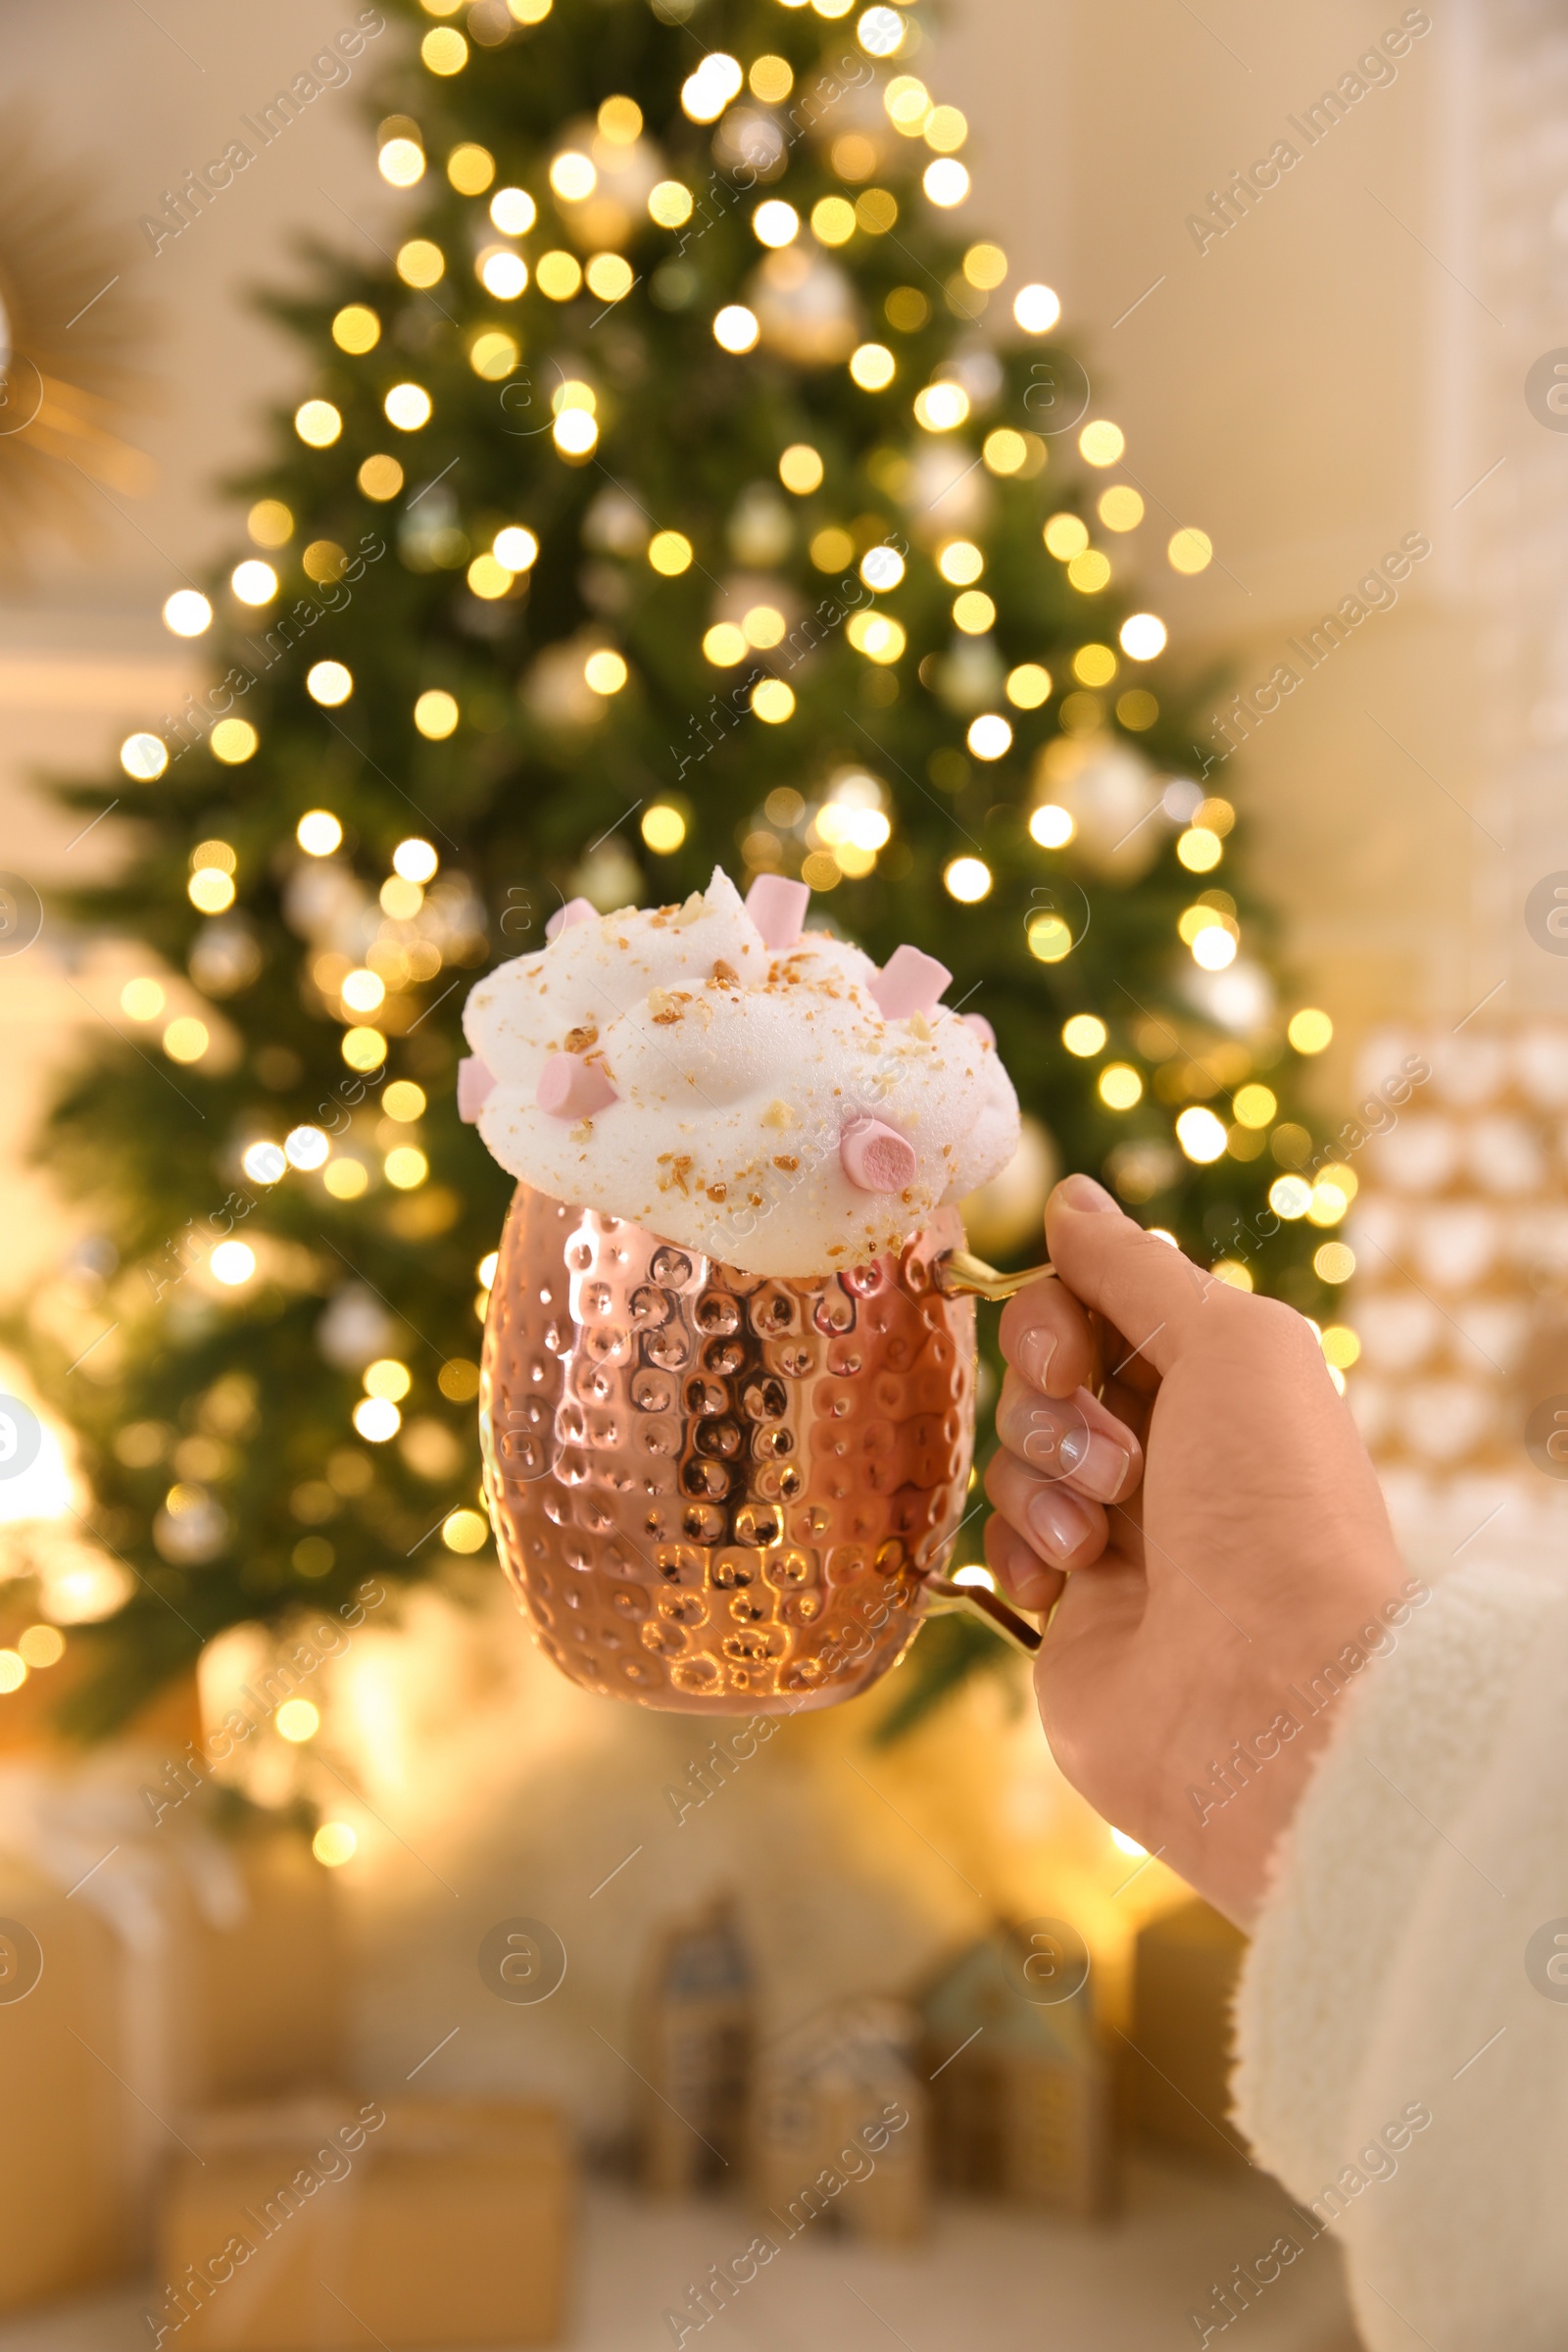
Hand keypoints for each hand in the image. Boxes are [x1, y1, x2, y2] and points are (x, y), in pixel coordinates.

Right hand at [984, 1173, 1410, 1925]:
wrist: (1265, 1694)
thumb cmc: (1271, 1506)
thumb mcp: (1229, 1342)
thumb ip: (1135, 1267)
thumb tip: (1072, 1199)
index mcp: (1220, 1378)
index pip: (1095, 1302)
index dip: (1057, 1315)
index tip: (1071, 1353)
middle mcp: (1170, 1446)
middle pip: (1042, 1372)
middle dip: (1051, 1404)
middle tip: (1112, 1461)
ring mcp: (1117, 1528)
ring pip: (1015, 1451)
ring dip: (1046, 1482)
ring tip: (1104, 1544)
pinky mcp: (1070, 1605)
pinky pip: (1001, 1538)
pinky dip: (1024, 1549)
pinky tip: (1069, 1585)